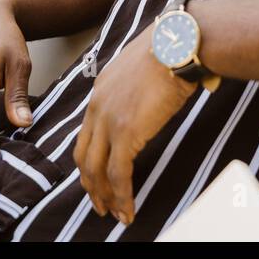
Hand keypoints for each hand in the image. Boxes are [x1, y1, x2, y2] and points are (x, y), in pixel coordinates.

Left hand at [73, 28, 195, 224]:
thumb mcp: (142, 68)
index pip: (86, 134)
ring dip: (105, 196)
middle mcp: (98, 107)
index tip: (97, 176)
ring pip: (97, 169)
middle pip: (84, 155)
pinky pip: (118, 173)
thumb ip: (139, 88)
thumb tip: (158, 96)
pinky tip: (128, 210)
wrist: (175, 44)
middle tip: (99, 204)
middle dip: (90, 184)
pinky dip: (122, 196)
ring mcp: (109, 121)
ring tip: (114, 215)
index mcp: (100, 92)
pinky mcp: (126, 132)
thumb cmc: (169, 51)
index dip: (89, 159)